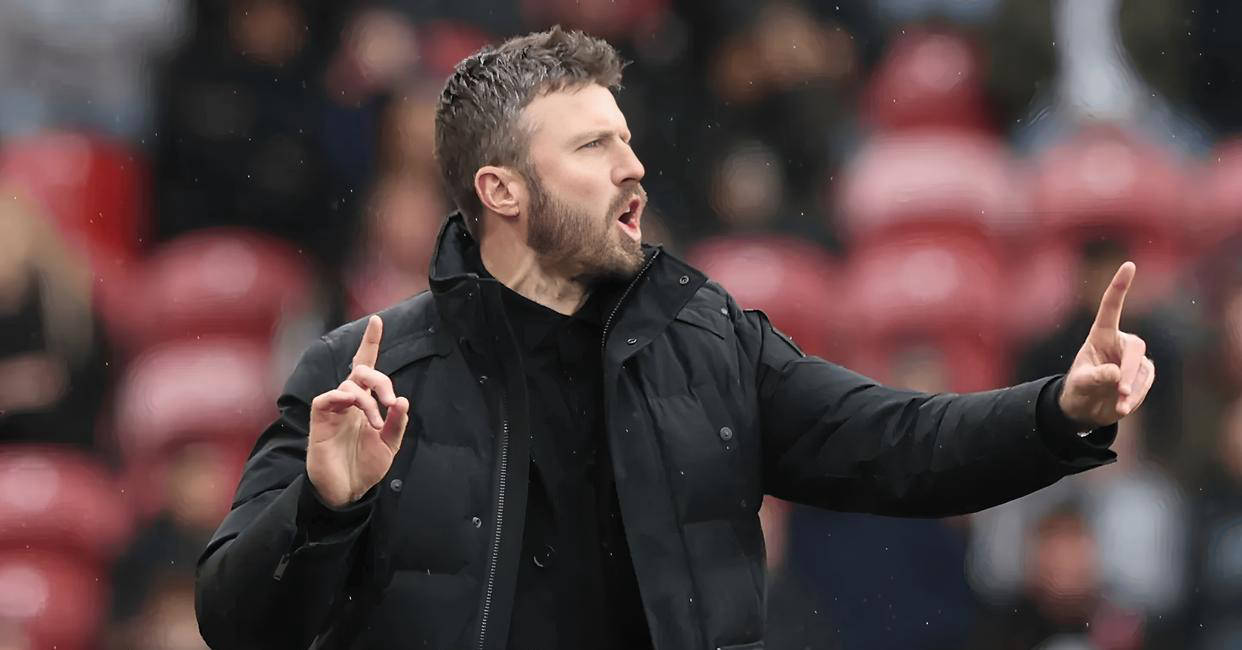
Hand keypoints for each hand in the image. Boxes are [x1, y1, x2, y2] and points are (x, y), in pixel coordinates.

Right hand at [307, 315, 409, 506]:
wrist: (348, 492)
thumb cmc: (367, 466)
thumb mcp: (390, 445)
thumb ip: (397, 422)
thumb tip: (402, 399)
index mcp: (367, 403)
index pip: (367, 367)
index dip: (370, 343)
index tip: (377, 320)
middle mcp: (350, 402)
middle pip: (362, 371)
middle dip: (380, 379)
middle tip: (390, 401)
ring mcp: (334, 410)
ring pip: (349, 385)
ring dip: (367, 400)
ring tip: (375, 424)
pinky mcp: (320, 420)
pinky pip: (326, 398)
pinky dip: (340, 397)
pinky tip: (351, 404)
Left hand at [1058, 262, 1155, 428]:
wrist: (1086, 408)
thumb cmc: (1078, 388)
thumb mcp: (1080, 383)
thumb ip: (1095, 378)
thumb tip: (1115, 375)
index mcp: (1101, 335)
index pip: (1111, 307)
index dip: (1119, 286)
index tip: (1129, 265)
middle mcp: (1120, 343)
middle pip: (1135, 347)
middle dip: (1128, 369)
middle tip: (1118, 390)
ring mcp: (1134, 359)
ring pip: (1142, 369)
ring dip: (1131, 388)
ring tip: (1116, 404)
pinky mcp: (1142, 375)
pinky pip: (1145, 382)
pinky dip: (1136, 396)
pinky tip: (1122, 408)